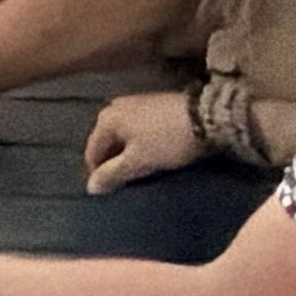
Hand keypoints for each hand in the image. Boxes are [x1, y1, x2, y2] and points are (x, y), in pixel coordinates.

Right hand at [84, 90, 199, 194]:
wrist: (205, 117)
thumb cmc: (166, 141)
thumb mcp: (138, 162)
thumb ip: (112, 174)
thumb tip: (90, 187)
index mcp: (106, 119)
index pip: (92, 152)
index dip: (97, 174)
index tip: (109, 192)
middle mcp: (115, 106)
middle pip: (106, 142)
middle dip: (112, 163)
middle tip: (124, 183)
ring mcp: (134, 103)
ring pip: (122, 136)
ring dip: (126, 154)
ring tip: (138, 171)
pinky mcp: (151, 104)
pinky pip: (135, 129)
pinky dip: (138, 144)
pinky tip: (149, 154)